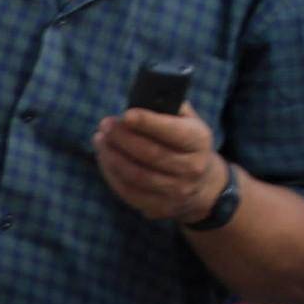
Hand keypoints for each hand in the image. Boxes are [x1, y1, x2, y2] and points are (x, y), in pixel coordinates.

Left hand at [93, 104, 230, 224]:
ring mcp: (176, 191)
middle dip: (123, 137)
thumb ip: (170, 107)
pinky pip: (128, 191)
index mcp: (199, 141)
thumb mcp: (189, 122)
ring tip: (100, 139)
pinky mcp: (159, 207)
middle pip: (150, 154)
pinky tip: (104, 157)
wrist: (203, 185)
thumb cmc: (186, 143)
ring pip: (135, 174)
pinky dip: (111, 173)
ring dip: (112, 155)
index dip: (148, 123)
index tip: (127, 114)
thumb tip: (142, 96)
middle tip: (106, 124)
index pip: (173, 132)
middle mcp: (191, 168)